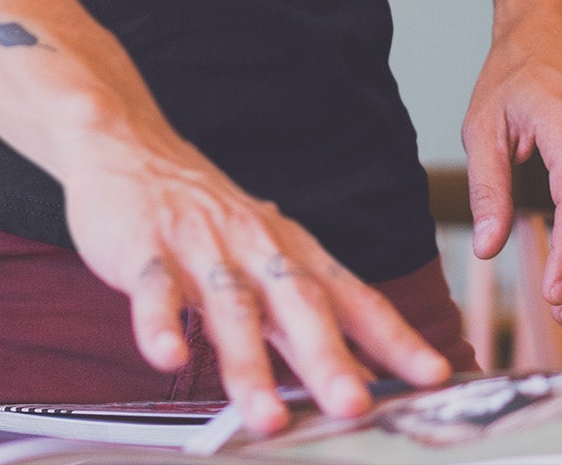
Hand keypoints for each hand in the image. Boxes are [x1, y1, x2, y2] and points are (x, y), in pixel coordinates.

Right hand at [62, 125, 449, 433]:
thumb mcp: (264, 254)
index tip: (435, 376)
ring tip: (266, 417)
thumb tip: (361, 380)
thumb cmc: (203, 213)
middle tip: (354, 406)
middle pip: (297, 302)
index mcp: (289, 251)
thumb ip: (305, 315)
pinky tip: (166, 357)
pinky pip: (154, 289)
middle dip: (327, 358)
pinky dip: (159, 325)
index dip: (394, 336)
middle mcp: (253, 247)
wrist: (126, 144)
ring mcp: (198, 246)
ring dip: (249, 364)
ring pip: (229, 306)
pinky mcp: (144, 248)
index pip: (352, 296)